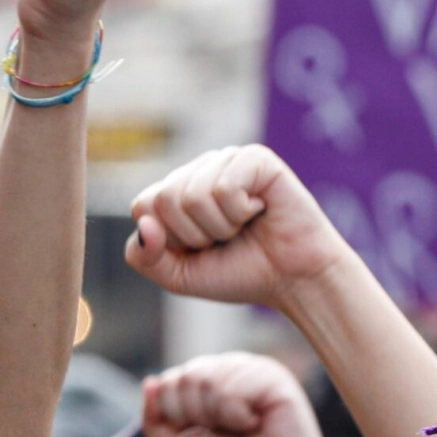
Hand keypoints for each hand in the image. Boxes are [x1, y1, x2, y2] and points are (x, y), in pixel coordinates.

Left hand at [126, 145, 354, 311]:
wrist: (293, 279)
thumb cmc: (238, 273)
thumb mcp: (177, 276)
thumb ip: (144, 256)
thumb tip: (144, 224)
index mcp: (175, 191)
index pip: (143, 205)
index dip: (168, 239)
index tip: (198, 249)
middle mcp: (198, 170)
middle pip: (164, 198)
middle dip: (194, 234)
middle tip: (224, 238)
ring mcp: (226, 160)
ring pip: (192, 196)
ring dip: (219, 226)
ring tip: (243, 225)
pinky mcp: (255, 158)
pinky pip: (224, 188)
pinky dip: (240, 212)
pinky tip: (259, 210)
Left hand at [141, 351, 330, 436]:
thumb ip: (155, 416)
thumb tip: (151, 381)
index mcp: (203, 381)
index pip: (169, 381)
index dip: (176, 414)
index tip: (201, 434)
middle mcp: (226, 370)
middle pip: (185, 378)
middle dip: (195, 416)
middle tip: (223, 434)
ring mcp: (250, 370)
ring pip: (205, 379)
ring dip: (216, 416)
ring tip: (240, 430)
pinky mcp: (273, 378)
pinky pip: (232, 385)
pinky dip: (234, 413)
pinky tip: (253, 424)